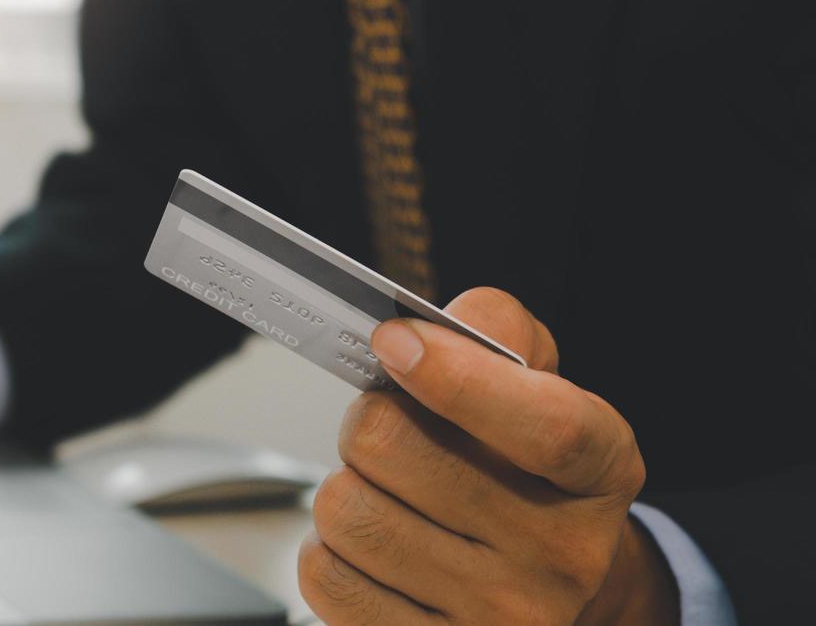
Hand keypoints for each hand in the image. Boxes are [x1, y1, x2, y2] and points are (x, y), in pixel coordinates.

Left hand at [299, 288, 678, 624]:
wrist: (543, 585)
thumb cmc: (521, 468)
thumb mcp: (536, 381)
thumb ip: (492, 331)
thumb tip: (418, 333)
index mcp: (602, 469)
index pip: (544, 427)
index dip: (457, 378)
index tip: (394, 342)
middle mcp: (563, 554)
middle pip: (392, 447)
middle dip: (370, 419)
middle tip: (392, 430)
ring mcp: (501, 617)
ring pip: (346, 511)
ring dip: (345, 486)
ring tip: (386, 493)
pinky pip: (326, 576)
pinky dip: (328, 550)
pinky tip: (372, 547)